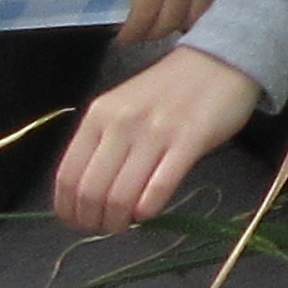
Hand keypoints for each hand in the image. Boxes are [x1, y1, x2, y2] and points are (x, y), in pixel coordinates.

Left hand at [53, 44, 264, 232]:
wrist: (219, 60)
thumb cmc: (169, 89)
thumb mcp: (124, 107)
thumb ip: (105, 143)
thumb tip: (91, 193)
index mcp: (98, 116)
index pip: (68, 175)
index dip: (68, 209)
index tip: (78, 222)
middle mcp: (121, 124)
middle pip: (91, 191)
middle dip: (94, 220)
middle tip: (106, 227)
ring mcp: (155, 132)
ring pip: (121, 196)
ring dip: (119, 221)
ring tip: (126, 223)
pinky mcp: (189, 141)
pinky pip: (158, 188)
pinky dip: (148, 210)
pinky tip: (149, 212)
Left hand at [114, 0, 257, 41]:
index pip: (141, 19)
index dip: (130, 35)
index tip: (122, 39)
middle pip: (167, 25)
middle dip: (150, 35)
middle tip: (142, 32)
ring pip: (193, 20)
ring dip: (176, 27)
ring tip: (168, 23)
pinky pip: (213, 6)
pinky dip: (201, 15)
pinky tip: (194, 11)